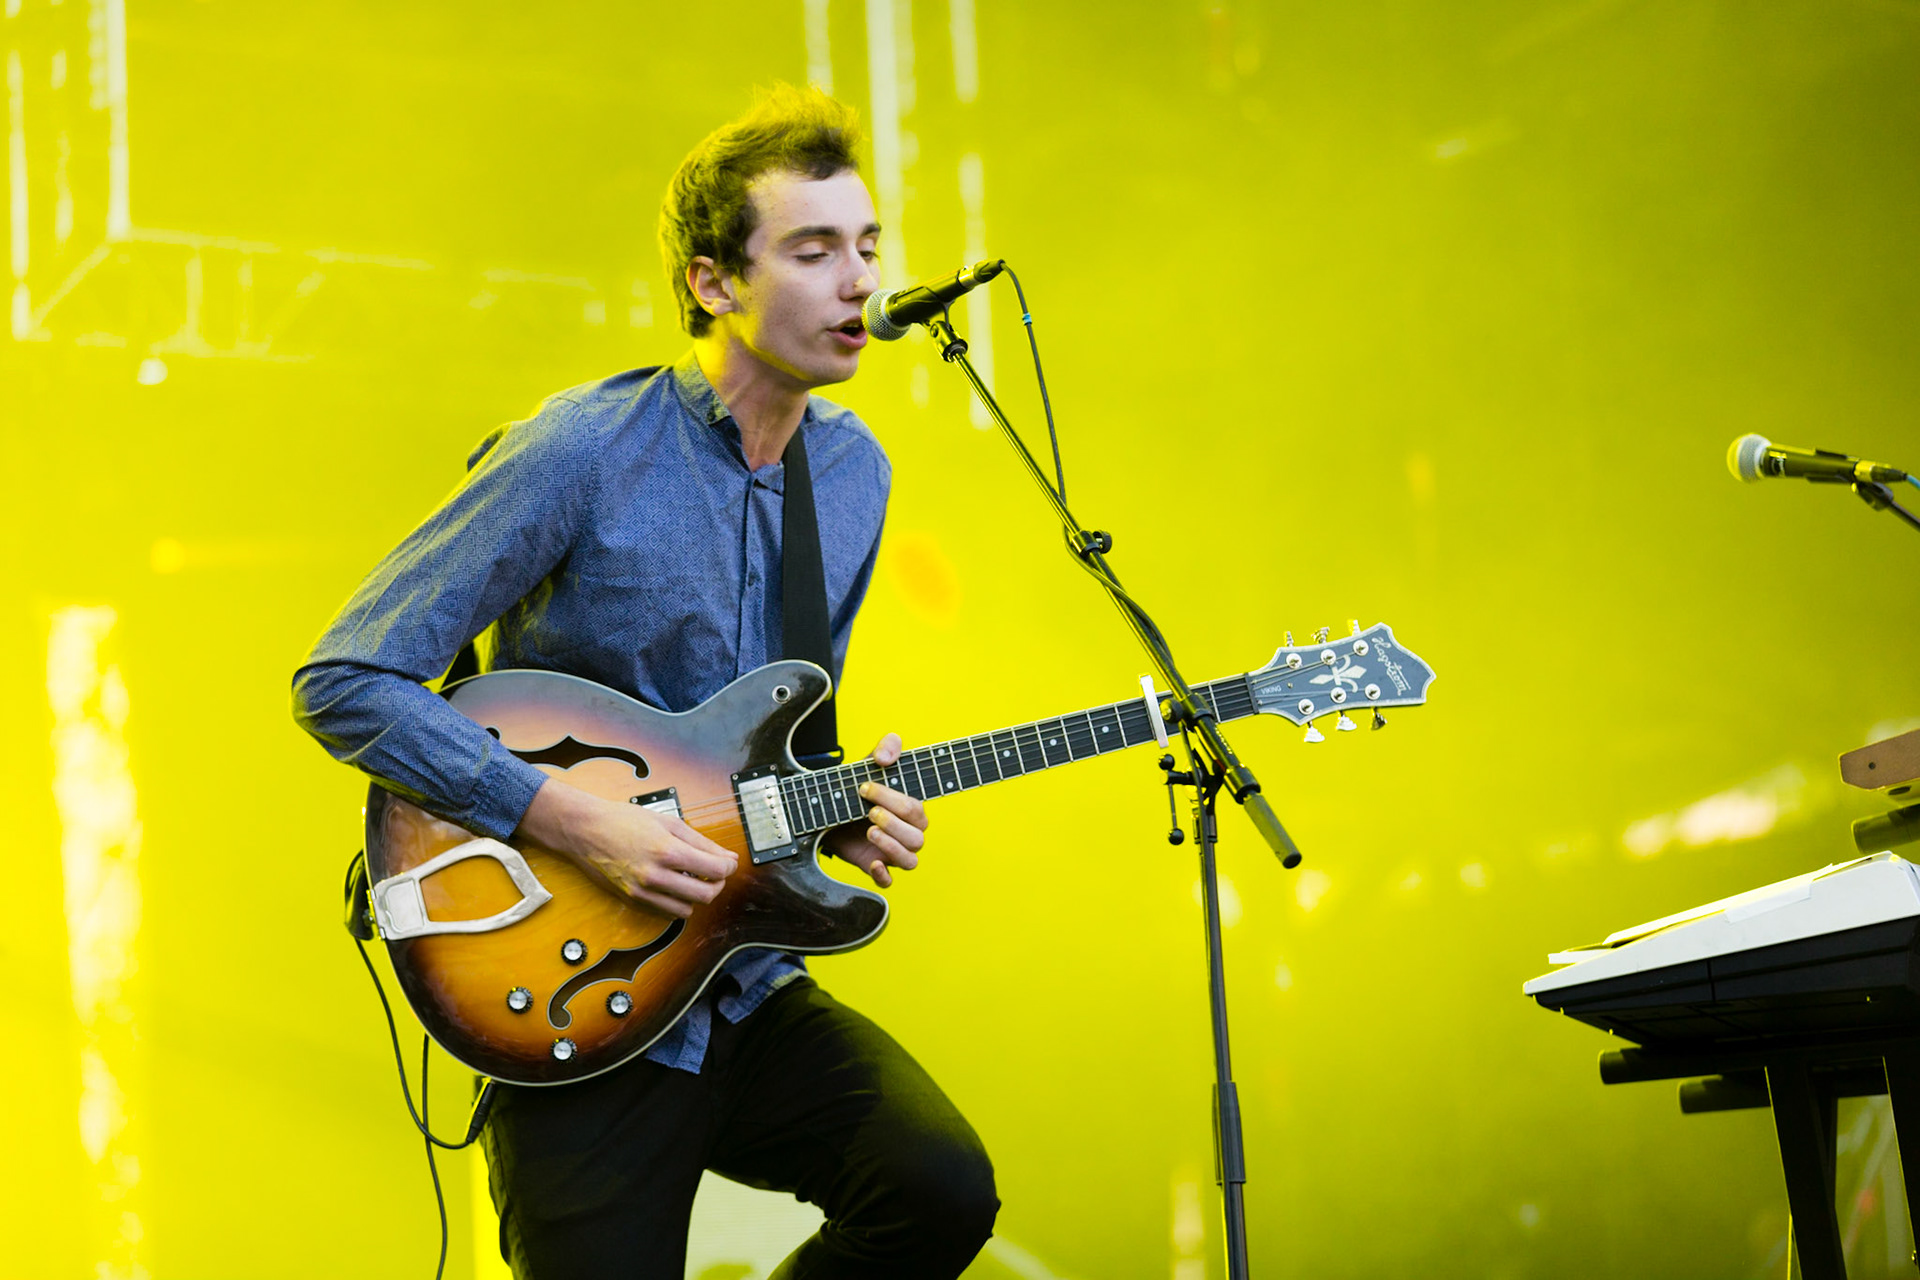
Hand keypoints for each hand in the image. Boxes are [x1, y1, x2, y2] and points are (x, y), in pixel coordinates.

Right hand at [515, 778, 737, 917]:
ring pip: (686, 910)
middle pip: (705, 895)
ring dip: (696, 896)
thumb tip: (727, 857)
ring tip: (691, 878)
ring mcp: (642, 892)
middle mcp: (655, 876)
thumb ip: (701, 842)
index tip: (728, 862)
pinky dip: (676, 902)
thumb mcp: (668, 822)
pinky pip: (666, 913)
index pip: (715, 870)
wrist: (585, 830)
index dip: (729, 866)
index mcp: (667, 851)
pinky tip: (673, 884)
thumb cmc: (624, 820)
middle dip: (717, 884)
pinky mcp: (632, 901)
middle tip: (714, 872)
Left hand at [824, 732, 928, 887]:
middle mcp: (907, 833)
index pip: (915, 808)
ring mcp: (892, 852)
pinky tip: (872, 863)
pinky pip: (888, 882)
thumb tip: (885, 757)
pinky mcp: (875, 866)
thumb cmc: (859, 787)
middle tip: (868, 811)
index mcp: (911, 810)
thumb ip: (887, 747)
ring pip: (910, 860)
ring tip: (869, 831)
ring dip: (891, 846)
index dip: (893, 798)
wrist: (829, 808)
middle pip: (917, 836)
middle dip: (893, 822)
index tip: (865, 786)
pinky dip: (883, 875)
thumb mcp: (870, 762)